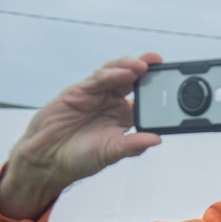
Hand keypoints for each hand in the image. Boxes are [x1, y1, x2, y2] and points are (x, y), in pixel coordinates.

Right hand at [0, 53, 162, 219]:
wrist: (47, 159)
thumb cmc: (80, 157)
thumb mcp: (111, 152)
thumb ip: (132, 145)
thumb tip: (157, 139)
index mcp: (124, 116)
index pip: (145, 98)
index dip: (157, 90)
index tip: (173, 83)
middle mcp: (111, 102)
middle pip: (132, 79)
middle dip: (146, 69)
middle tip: (160, 63)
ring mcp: (95, 95)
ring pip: (115, 74)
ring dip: (129, 67)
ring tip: (143, 66)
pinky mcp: (78, 92)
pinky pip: (97, 79)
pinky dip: (111, 74)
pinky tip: (125, 72)